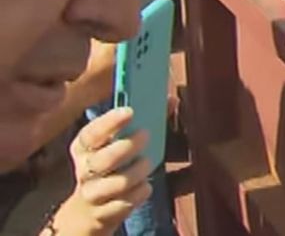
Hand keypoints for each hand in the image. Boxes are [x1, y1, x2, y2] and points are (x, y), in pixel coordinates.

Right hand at [50, 107, 151, 235]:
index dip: (108, 122)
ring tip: (148, 162)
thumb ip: (143, 121)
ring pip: (117, 183)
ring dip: (137, 171)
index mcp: (84, 148)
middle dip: (126, 146)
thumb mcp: (118, 143)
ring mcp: (93, 193)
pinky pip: (126, 202)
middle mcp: (84, 170)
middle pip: (102, 160)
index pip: (91, 134)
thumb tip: (171, 100)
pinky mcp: (104, 212)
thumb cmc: (112, 166)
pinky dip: (140, 192)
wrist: (92, 208)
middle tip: (146, 135)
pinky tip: (145, 186)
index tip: (129, 111)